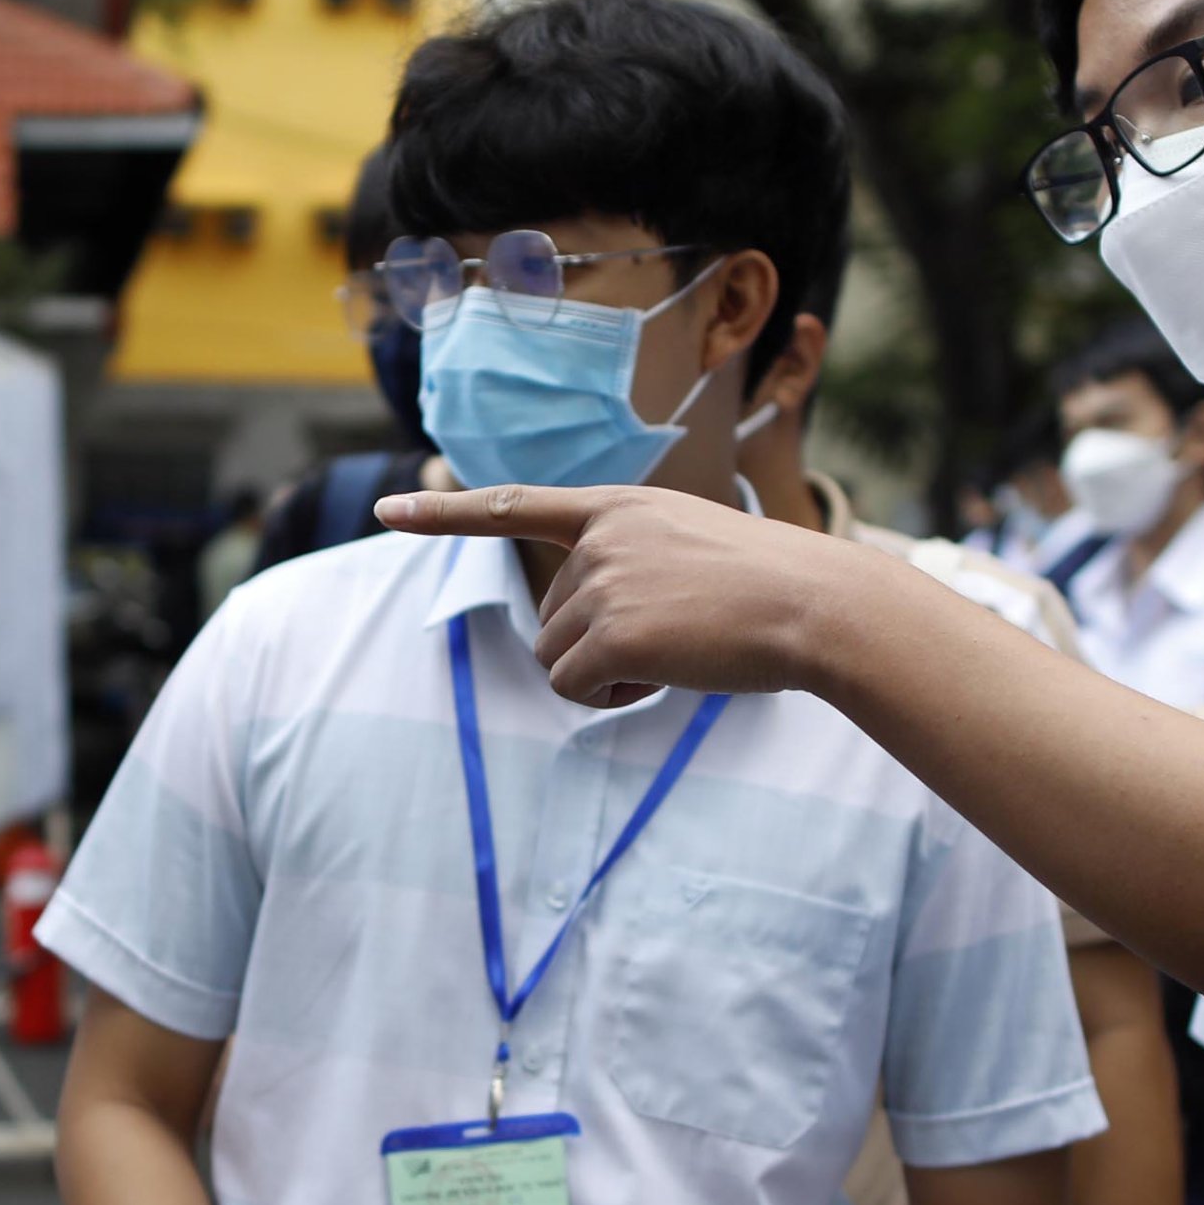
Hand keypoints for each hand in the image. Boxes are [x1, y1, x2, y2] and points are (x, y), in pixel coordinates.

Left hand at [373, 482, 876, 707]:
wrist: (815, 605)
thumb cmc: (771, 589)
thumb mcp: (693, 549)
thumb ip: (630, 567)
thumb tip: (583, 638)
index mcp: (618, 509)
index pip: (515, 506)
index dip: (445, 513)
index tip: (388, 509)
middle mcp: (600, 539)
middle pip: (551, 619)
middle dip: (598, 646)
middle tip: (675, 637)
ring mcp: (602, 584)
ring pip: (558, 658)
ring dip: (606, 675)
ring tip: (678, 652)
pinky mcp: (611, 634)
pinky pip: (574, 688)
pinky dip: (610, 698)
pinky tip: (662, 679)